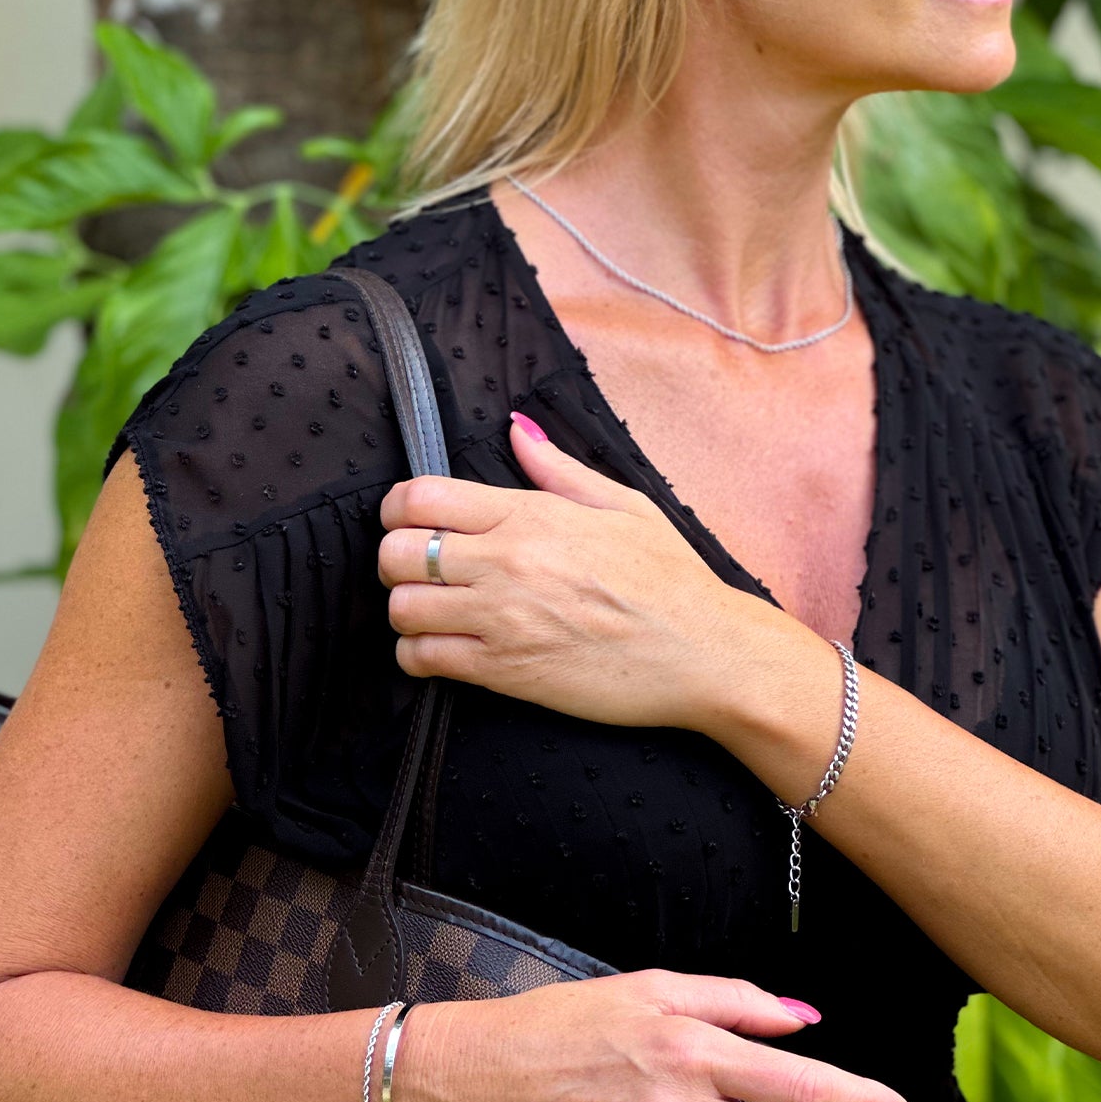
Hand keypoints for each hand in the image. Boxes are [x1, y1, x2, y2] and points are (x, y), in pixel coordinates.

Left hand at [377, 413, 770, 729]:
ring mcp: (503, 619)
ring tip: (434, 613)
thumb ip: (559, 469)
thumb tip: (516, 430)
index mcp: (531, 515)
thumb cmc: (671, 580)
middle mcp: (508, 562)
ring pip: (402, 608)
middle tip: (421, 571)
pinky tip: (442, 651)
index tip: (409, 521)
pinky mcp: (506, 671)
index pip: (420, 497)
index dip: (397, 508)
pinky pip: (424, 660)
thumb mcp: (624, 506)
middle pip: (397, 552)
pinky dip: (418, 657)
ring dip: (407, 611)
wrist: (704, 654)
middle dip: (396, 560)